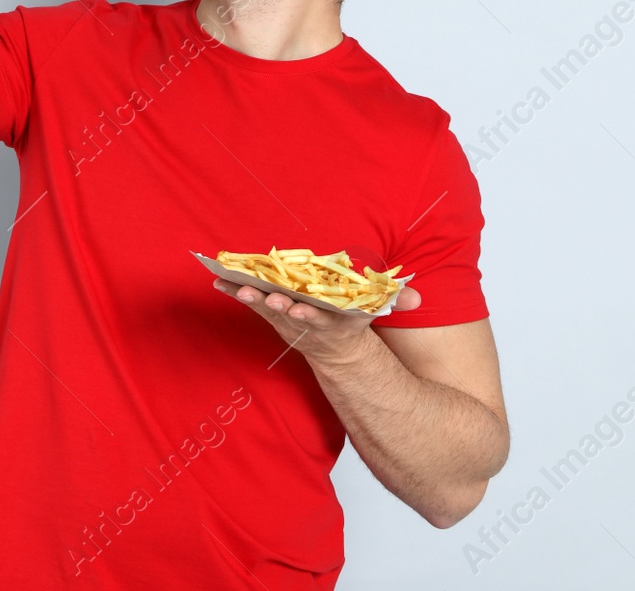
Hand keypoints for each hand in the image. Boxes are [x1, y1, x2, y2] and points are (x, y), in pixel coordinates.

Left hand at [212, 277, 422, 366]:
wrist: (338, 353)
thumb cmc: (355, 321)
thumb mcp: (377, 312)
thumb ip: (395, 301)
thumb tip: (416, 297)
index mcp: (333, 321)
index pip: (322, 318)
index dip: (310, 315)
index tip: (299, 310)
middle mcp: (309, 324)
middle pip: (291, 316)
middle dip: (278, 307)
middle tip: (266, 298)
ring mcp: (289, 323)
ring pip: (268, 311)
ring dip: (251, 300)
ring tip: (236, 288)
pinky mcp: (274, 318)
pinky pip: (253, 305)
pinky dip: (236, 294)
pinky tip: (218, 281)